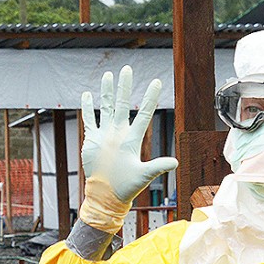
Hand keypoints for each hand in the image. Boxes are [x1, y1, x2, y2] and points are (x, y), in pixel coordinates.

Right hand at [77, 66, 177, 232]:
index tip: (157, 82)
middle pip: (123, 104)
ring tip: (108, 75)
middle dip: (125, 87)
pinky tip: (87, 95)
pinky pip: (89, 121)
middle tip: (127, 68)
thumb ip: (157, 167)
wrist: (105, 195)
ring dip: (107, 92)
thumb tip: (175, 162)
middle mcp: (119, 133)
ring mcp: (105, 135)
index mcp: (132, 138)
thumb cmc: (126, 187)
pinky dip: (88, 108)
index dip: (150, 98)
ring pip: (106, 107)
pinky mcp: (92, 140)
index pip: (144, 113)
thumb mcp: (143, 176)